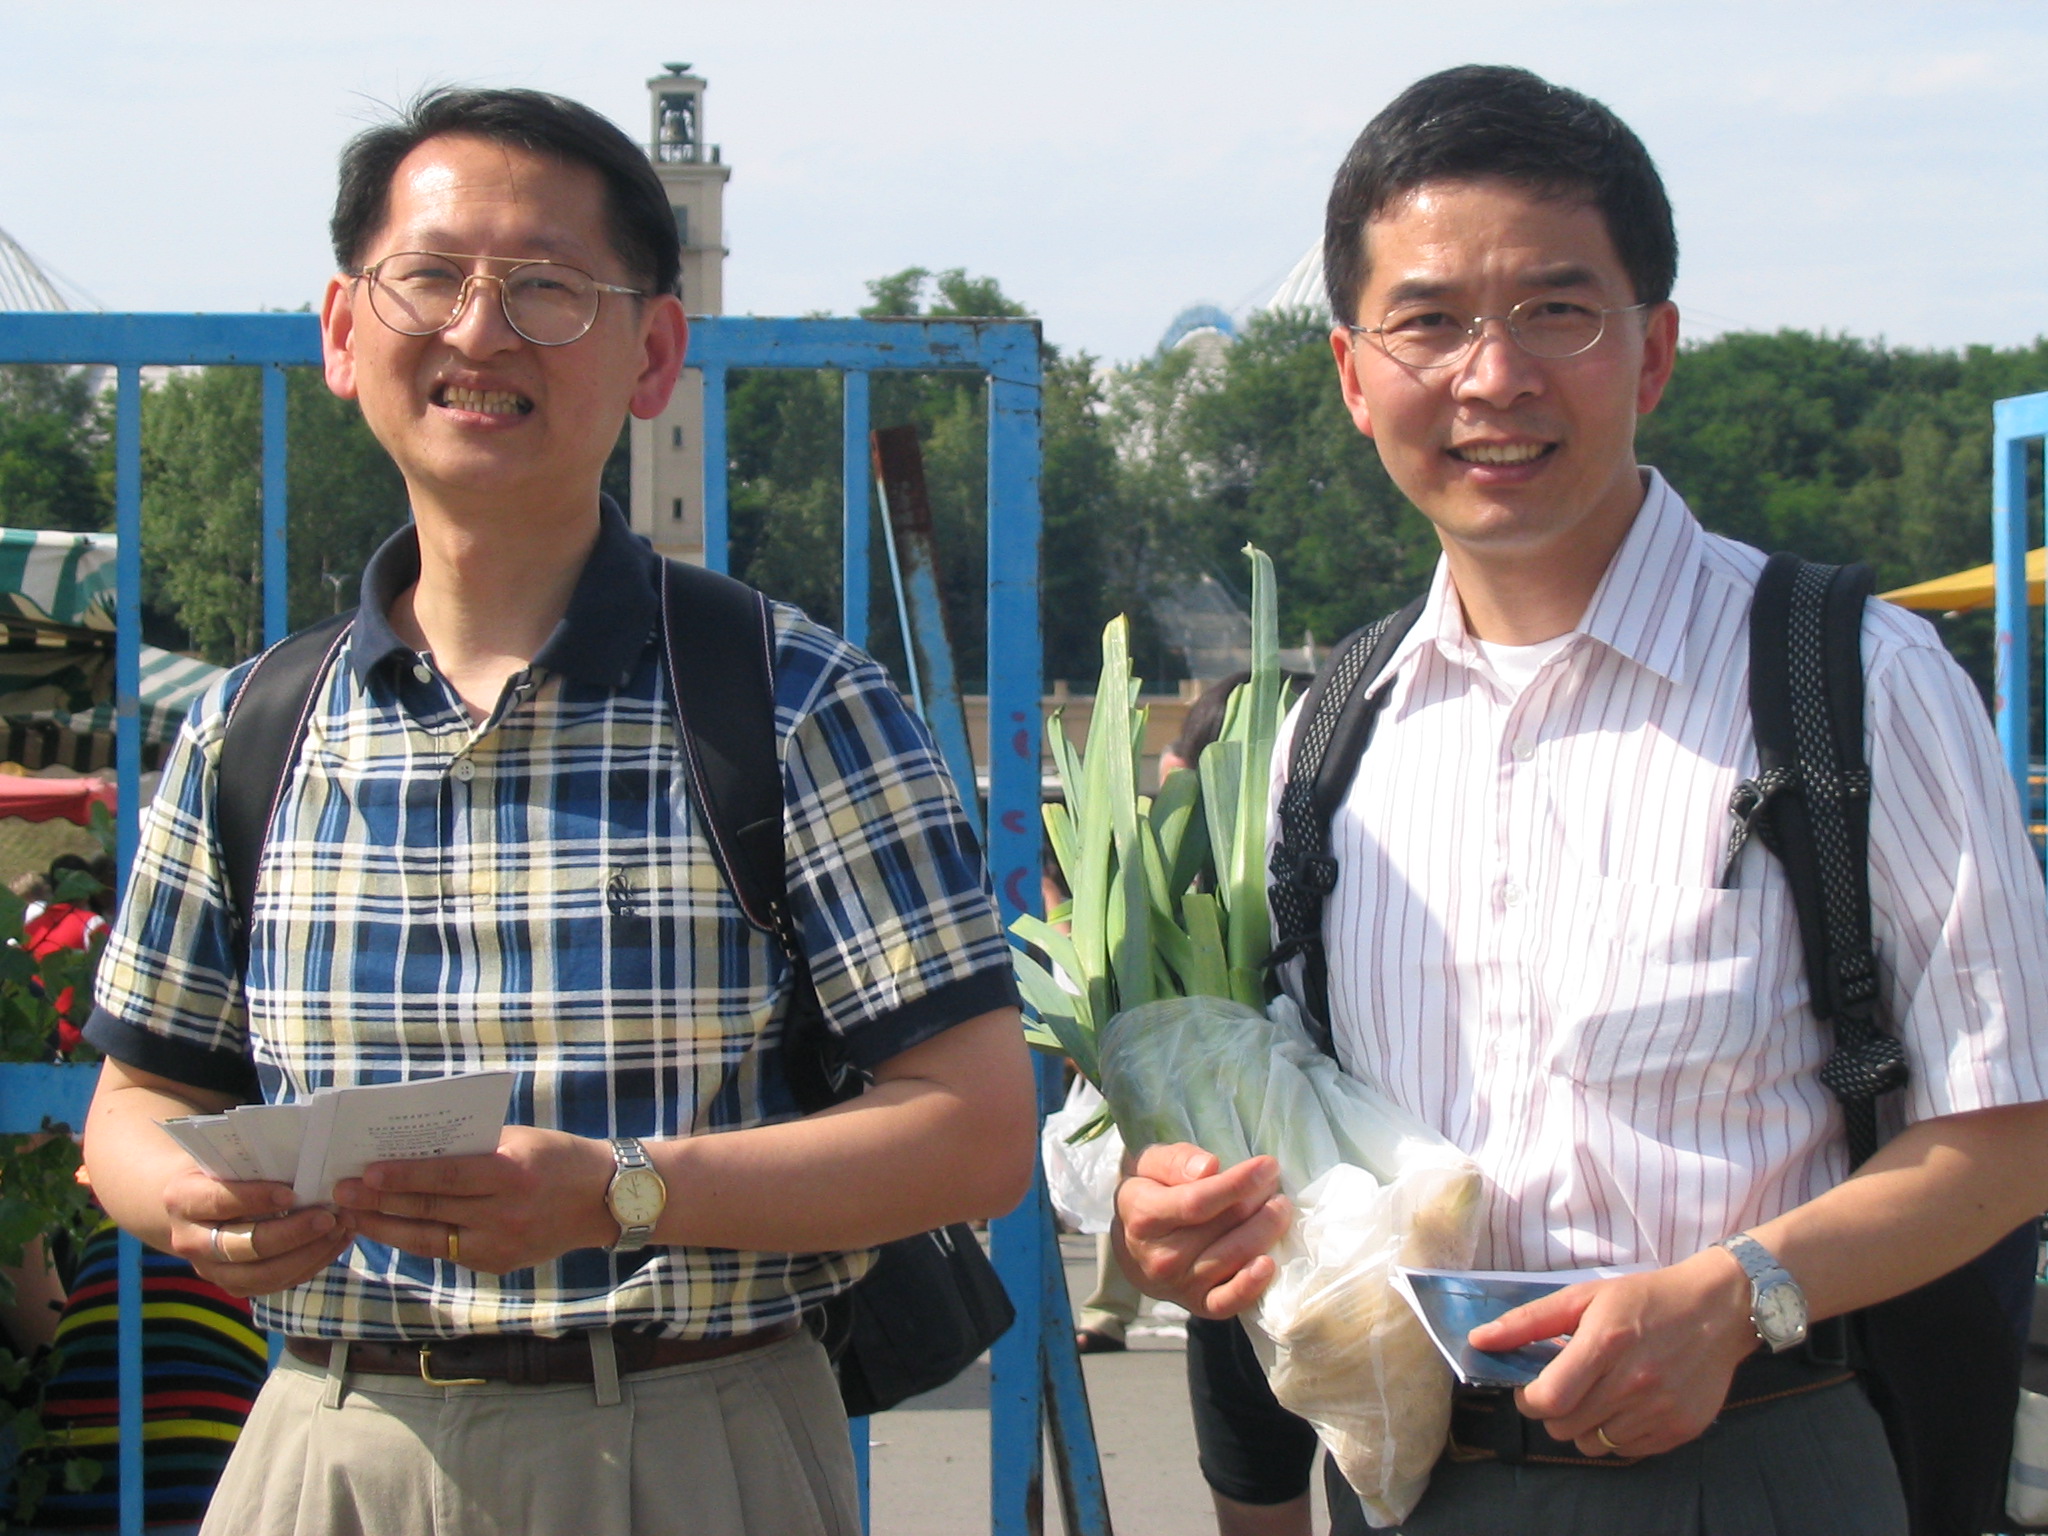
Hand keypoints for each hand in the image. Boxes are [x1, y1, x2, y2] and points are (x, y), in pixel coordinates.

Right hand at [162, 1170, 354, 1298]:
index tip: (292, 1193)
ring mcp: (212, 1270)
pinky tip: (337, 1242)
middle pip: (243, 1246)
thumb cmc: (222, 1172)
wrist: (196, 1205)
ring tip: (339, 1230)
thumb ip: (253, 1161)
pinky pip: (277, 1283)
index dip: (255, 1199)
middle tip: (328, 1217)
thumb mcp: (227, 1158)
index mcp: (183, 1200)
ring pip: (262, 1275)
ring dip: (307, 1255)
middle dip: (290, 1234)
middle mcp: (190, 1241)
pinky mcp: (235, 1286)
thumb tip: (306, 1154)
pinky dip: (312, 1264)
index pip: (218, 1202)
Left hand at [331, 1126, 617, 1273]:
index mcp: (512, 1174)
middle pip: (431, 1209)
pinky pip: (448, 1251)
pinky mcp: (498, 1264)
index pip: (446, 1177)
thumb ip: (473, 1148)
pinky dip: (416, 1239)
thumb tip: (414, 1150)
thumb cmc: (558, 1157)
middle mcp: (505, 1214)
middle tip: (341, 1193)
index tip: (365, 1173)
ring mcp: (501, 1245)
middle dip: (380, 1202)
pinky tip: (391, 1229)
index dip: (403, 1176)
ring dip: (386, 1227)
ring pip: (430, 1238)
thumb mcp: (520, 1140)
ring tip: (353, 1216)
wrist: (604, 1198)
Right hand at [1112, 1142, 1289, 1319]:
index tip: (1268, 1166)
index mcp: (1144, 1215)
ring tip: (1279, 1207)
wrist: (1131, 1244)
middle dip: (1258, 1199)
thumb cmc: (1148, 1192)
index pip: (1197, 1201)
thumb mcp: (1149, 1164)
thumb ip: (1175, 1161)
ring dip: (1266, 1229)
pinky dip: (1251, 1285)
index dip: (1238, 1184)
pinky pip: (1228, 1302)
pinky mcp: (1197, 1304)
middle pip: (1224, 1226)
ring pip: (1234, 1256)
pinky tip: (1269, 1263)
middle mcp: (1160, 1256)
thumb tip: (1209, 1168)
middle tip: (1273, 1181)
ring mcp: (1178, 1284)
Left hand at [1466, 1248, 1758, 1456]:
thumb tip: (1479, 1340)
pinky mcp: (1680, 1430)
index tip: (1532, 1386)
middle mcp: (1633, 1382)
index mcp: (1604, 1343)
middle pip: (1564, 1426)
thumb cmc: (1645, 1299)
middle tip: (1566, 1386)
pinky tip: (1626, 1404)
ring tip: (1598, 1394)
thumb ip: (1528, 1322)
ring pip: (1592, 1444)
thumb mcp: (1583, 1297)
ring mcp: (1659, 1410)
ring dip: (1584, 1424)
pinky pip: (1626, 1451)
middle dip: (1554, 1410)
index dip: (1528, 1399)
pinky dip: (1616, 1434)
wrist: (1718, 1309)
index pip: (1548, 1399)